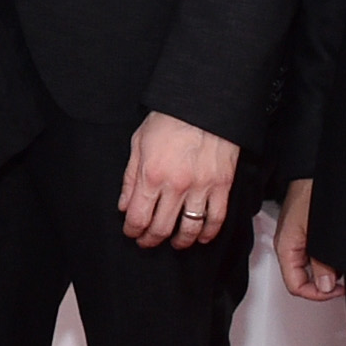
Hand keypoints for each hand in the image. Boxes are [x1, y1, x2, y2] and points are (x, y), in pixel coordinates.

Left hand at [119, 110, 241, 247]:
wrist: (204, 103)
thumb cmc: (169, 119)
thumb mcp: (139, 142)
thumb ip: (130, 177)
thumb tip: (124, 205)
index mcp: (151, 174)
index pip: (138, 217)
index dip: (132, 231)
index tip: (132, 233)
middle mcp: (176, 185)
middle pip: (161, 228)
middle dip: (151, 240)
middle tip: (147, 241)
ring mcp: (201, 187)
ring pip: (189, 229)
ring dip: (180, 241)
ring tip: (174, 242)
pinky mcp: (222, 186)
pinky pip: (216, 218)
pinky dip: (208, 233)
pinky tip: (201, 237)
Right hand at [274, 177, 341, 299]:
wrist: (313, 169)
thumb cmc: (313, 191)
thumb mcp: (320, 233)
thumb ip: (322, 260)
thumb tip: (325, 285)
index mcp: (286, 247)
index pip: (296, 285)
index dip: (318, 294)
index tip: (338, 290)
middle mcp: (289, 245)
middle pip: (302, 279)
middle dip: (325, 283)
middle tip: (345, 281)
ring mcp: (297, 238)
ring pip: (310, 267)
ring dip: (329, 270)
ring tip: (345, 265)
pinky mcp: (306, 231)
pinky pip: (314, 253)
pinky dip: (329, 258)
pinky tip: (340, 253)